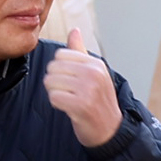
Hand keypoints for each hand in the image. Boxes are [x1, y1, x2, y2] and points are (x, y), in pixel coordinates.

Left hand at [44, 28, 120, 147]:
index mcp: (96, 64)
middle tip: (70, 92)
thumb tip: (74, 30)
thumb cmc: (98, 100)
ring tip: (71, 100)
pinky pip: (53, 97)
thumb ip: (80, 51)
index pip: (60, 55)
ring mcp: (88, 89)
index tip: (73, 81)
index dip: (61, 69)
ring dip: (56, 93)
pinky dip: (58, 104)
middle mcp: (94, 73)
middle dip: (56, 82)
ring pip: (50, 82)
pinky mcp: (81, 105)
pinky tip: (70, 108)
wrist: (110, 129)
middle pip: (53, 68)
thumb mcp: (94, 73)